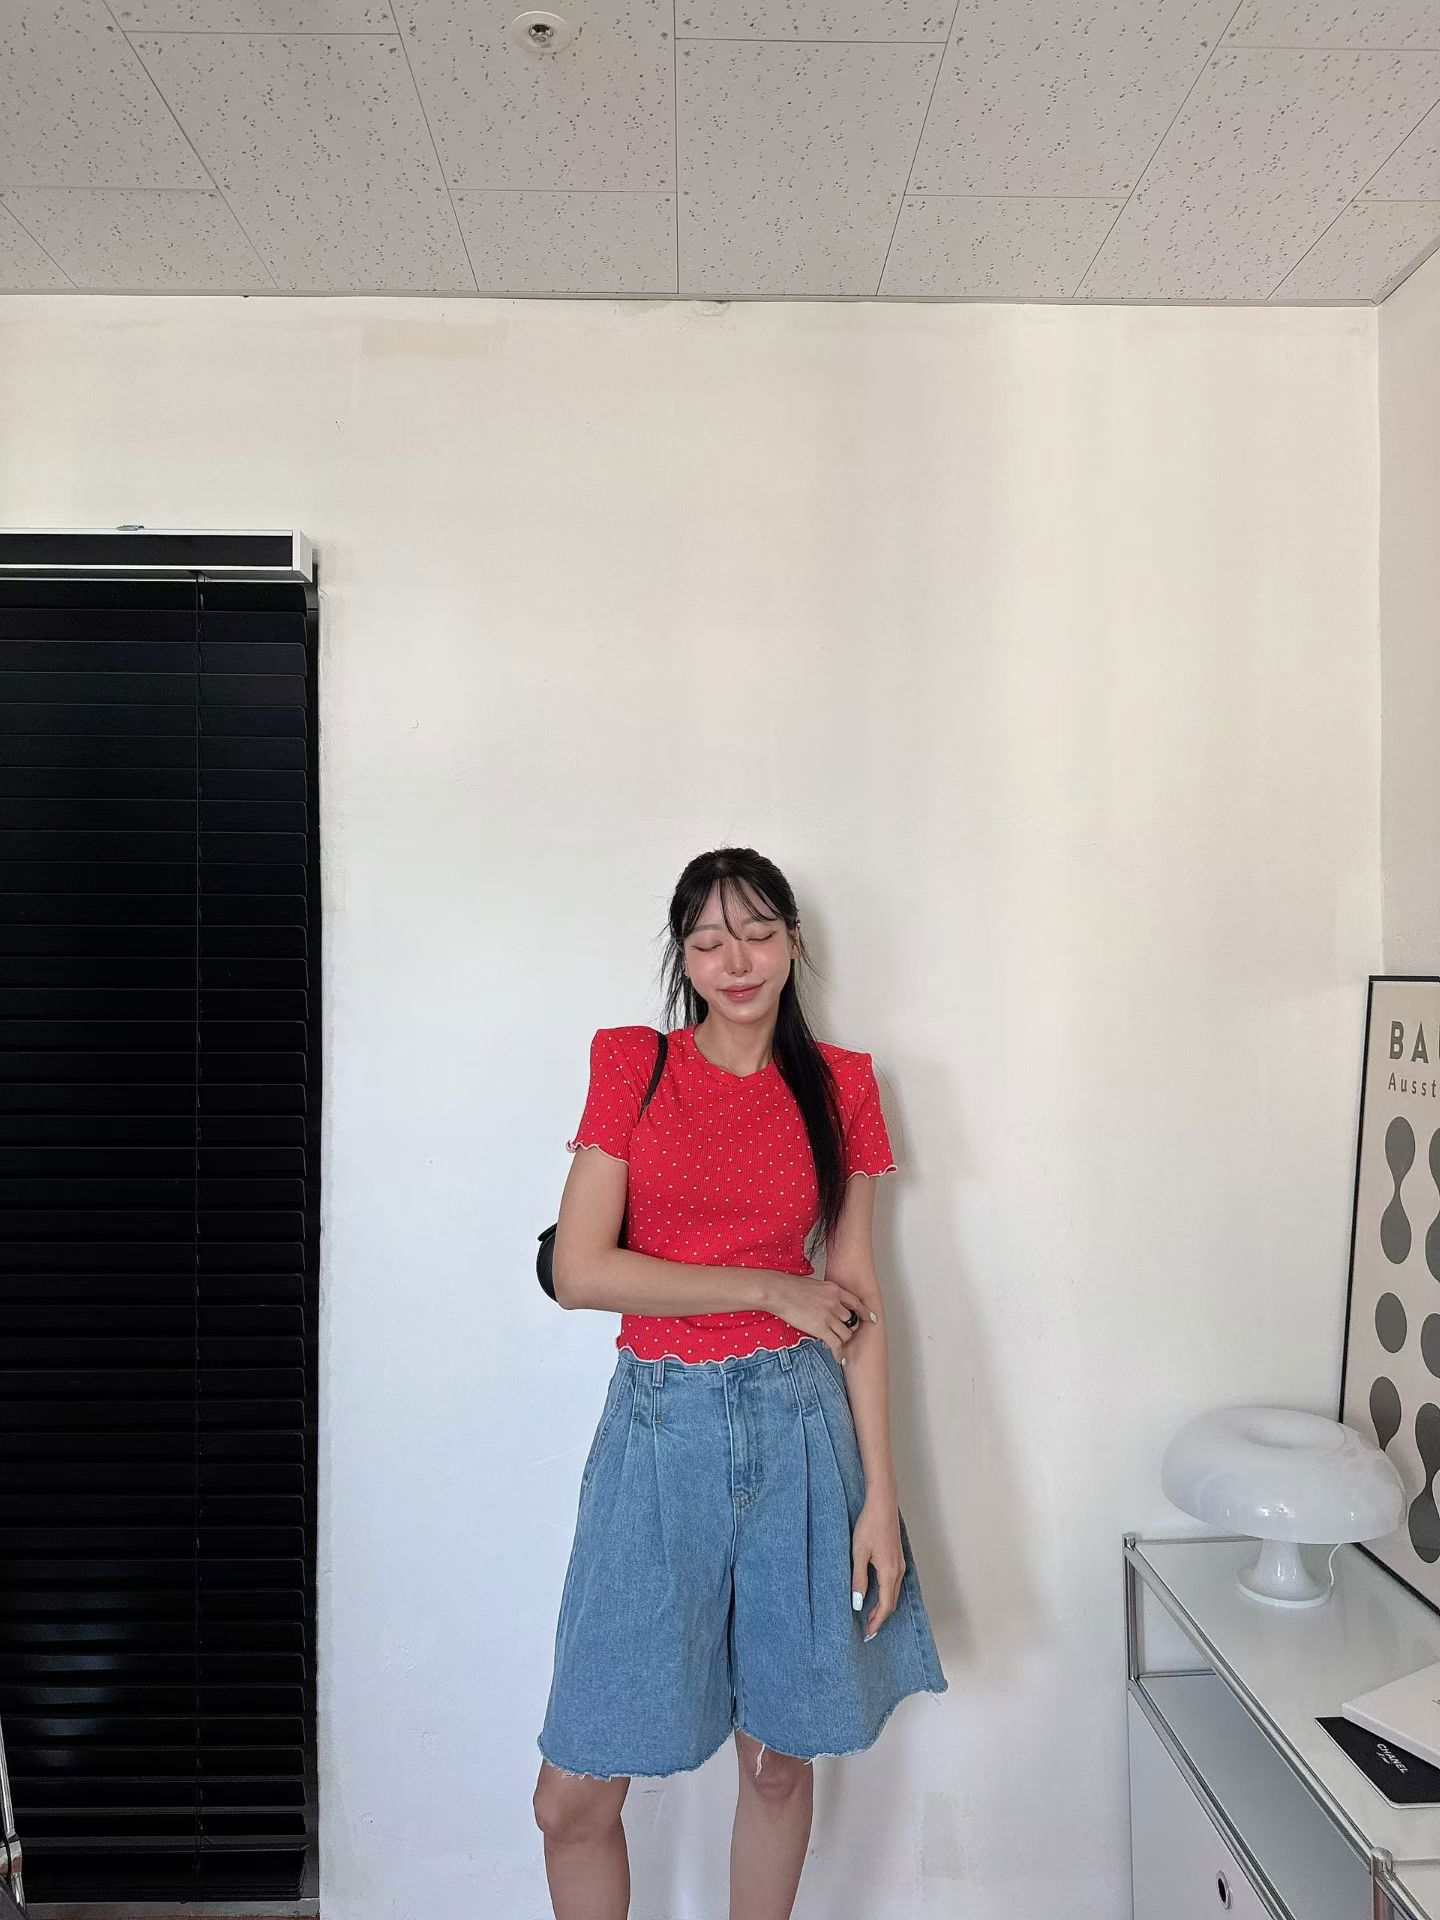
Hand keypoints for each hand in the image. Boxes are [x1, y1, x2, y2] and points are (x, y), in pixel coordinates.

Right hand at [764, 1272, 870, 1360]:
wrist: (778, 1291)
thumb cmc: (790, 1287)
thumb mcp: (814, 1285)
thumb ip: (825, 1295)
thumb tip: (827, 1304)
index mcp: (834, 1290)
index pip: (855, 1302)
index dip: (865, 1312)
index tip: (872, 1318)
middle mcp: (835, 1303)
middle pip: (851, 1321)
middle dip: (849, 1329)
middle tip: (844, 1334)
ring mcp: (828, 1316)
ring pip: (846, 1334)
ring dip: (843, 1341)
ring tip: (838, 1346)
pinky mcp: (821, 1328)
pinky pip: (836, 1344)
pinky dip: (839, 1354)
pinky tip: (839, 1359)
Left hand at [852, 1498, 905, 1641]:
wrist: (883, 1505)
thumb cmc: (869, 1526)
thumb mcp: (859, 1553)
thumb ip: (859, 1579)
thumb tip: (858, 1603)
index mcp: (889, 1573)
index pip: (885, 1606)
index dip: (877, 1622)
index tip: (868, 1634)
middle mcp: (899, 1571)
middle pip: (892, 1603)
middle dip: (880, 1618)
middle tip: (867, 1630)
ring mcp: (900, 1564)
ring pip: (894, 1593)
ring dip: (883, 1607)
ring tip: (869, 1615)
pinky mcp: (897, 1558)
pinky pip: (894, 1584)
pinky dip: (886, 1595)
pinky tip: (876, 1594)